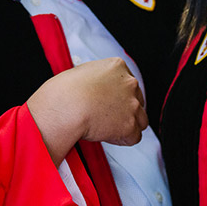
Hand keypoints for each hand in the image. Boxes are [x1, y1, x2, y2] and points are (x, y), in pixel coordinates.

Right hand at [28, 57, 147, 163]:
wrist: (66, 106)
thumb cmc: (66, 91)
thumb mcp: (83, 72)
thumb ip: (98, 79)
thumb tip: (97, 89)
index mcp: (118, 66)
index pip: (128, 82)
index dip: (118, 95)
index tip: (109, 102)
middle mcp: (129, 83)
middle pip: (137, 100)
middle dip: (125, 109)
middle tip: (107, 116)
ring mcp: (132, 105)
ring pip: (140, 119)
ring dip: (127, 124)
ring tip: (108, 127)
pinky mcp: (130, 125)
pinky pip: (134, 137)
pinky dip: (123, 139)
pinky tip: (108, 135)